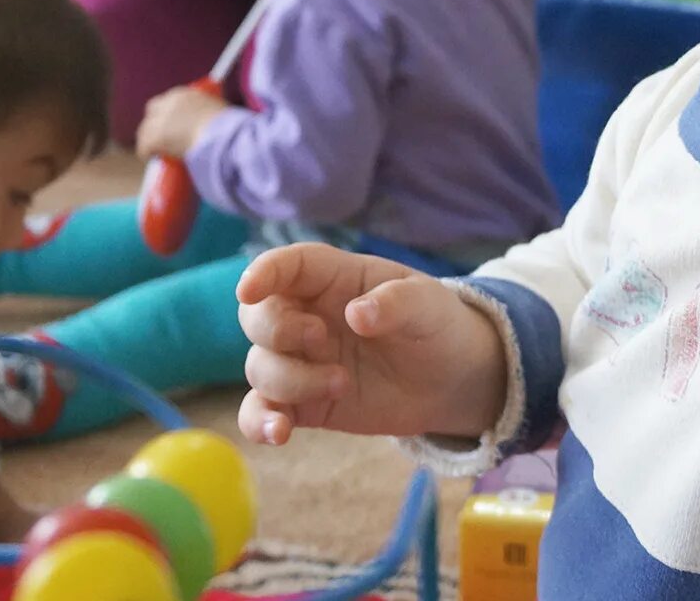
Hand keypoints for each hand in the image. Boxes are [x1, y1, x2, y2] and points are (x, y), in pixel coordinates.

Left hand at [136, 85, 229, 161]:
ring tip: (160, 151)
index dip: (170, 114)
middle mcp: (168, 102)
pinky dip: (148, 153)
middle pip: (152, 112)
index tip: (174, 124)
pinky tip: (155, 158)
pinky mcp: (154, 137)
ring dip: (151, 139)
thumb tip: (207, 122)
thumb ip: (207, 111)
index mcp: (184, 93)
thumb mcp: (218, 110)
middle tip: (164, 137)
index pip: (167, 101)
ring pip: (145, 130)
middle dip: (156, 123)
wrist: (224, 137)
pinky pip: (144, 147)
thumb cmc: (229, 126)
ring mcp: (160, 120)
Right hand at [236, 244, 507, 445]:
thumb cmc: (435, 325)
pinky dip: (259, 422)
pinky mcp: (303, 403)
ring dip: (289, 379)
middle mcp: (307, 316)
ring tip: (343, 384)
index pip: (288, 266)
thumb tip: (357, 314)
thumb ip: (397, 303)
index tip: (248, 290)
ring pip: (259, 366)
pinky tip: (278, 433)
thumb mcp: (429, 305)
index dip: (263, 273)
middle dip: (277, 330)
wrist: (450, 379)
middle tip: (320, 339)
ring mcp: (302, 361)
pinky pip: (262, 410)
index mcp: (335, 279)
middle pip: (257, 316)